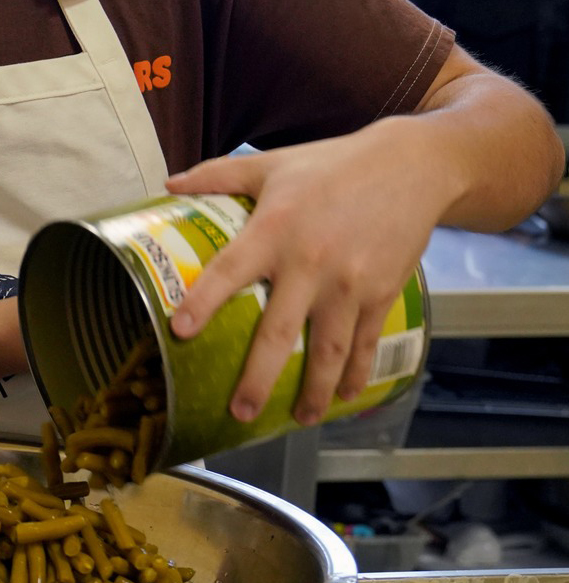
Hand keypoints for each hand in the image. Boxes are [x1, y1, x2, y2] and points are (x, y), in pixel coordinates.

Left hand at [163, 120, 447, 425]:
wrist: (413, 167)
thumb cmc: (332, 164)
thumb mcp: (271, 163)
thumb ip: (217, 175)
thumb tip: (168, 185)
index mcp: (274, 229)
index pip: (230, 271)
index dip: (203, 301)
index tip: (179, 331)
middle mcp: (310, 263)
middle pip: (280, 331)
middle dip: (259, 378)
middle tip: (239, 412)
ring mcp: (349, 284)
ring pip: (329, 350)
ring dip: (315, 390)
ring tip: (300, 419)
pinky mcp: (381, 293)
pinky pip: (366, 342)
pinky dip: (357, 373)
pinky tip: (345, 397)